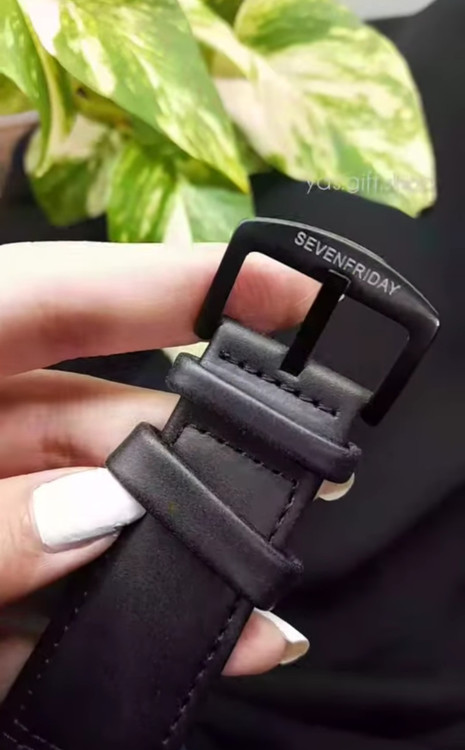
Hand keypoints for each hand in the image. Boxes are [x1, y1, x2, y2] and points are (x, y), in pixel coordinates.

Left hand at [0, 240, 350, 698]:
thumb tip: (106, 512)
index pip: (69, 292)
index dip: (182, 282)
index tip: (293, 294)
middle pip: (94, 413)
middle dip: (193, 449)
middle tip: (284, 477)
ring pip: (81, 508)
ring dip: (164, 548)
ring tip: (246, 592)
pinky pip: (38, 592)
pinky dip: (96, 624)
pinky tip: (173, 643)